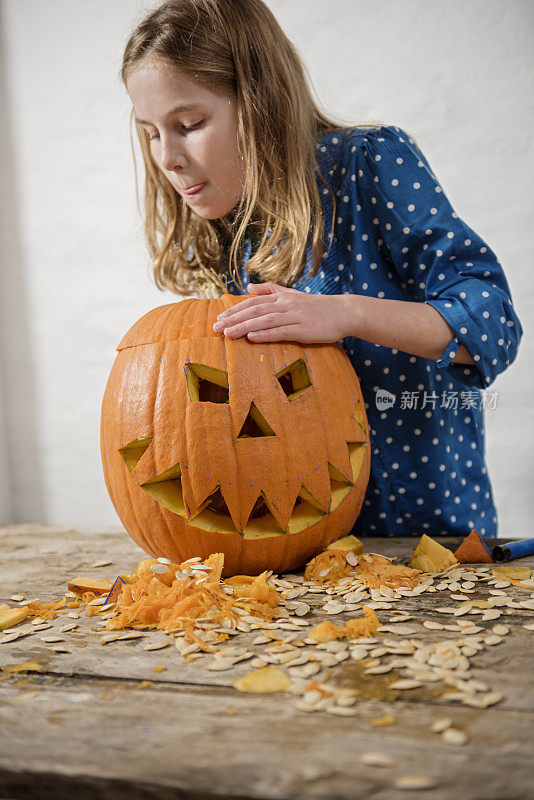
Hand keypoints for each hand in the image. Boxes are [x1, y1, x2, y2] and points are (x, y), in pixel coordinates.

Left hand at [212, 282, 348, 343]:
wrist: (343, 312)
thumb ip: (270, 290)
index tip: (219, 318)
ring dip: (244, 327)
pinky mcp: (303, 329)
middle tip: (215, 328)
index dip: (235, 310)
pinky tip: (252, 338)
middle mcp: (286, 305)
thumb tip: (248, 287)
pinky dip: (265, 334)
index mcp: (282, 297)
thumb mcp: (293, 294)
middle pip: (254, 311)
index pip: (253, 302)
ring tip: (228, 334)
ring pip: (264, 321)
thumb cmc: (317, 307)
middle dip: (233, 319)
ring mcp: (294, 317)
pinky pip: (281, 332)